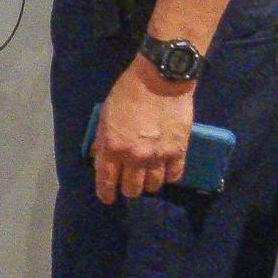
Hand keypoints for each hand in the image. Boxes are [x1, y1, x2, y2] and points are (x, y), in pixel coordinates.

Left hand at [90, 56, 194, 203]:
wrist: (160, 79)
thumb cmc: (128, 93)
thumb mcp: (105, 115)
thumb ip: (102, 140)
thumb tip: (99, 157)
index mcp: (112, 148)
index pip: (106, 181)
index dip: (106, 193)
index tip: (107, 198)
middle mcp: (134, 157)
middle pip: (132, 189)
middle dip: (128, 189)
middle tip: (129, 182)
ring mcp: (158, 156)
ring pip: (153, 186)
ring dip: (148, 184)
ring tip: (147, 176)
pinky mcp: (179, 151)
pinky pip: (174, 175)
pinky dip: (169, 176)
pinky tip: (165, 170)